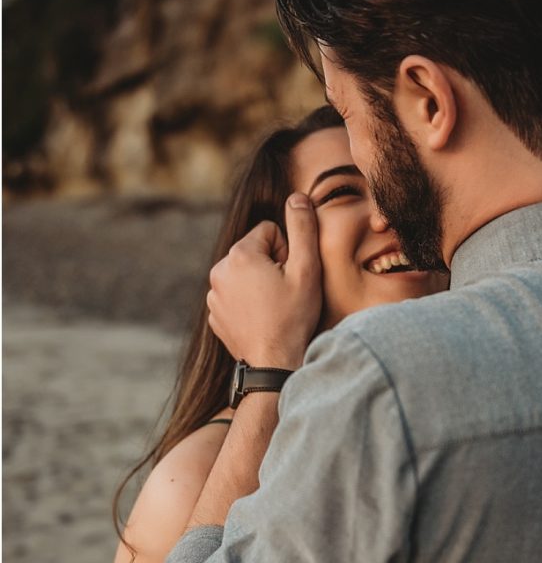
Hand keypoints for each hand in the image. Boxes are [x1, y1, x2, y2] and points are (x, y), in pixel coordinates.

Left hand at [207, 193, 321, 368]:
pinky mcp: (214, 315)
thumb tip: (297, 197)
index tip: (291, 276)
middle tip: (285, 294)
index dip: (288, 251)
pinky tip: (262, 319)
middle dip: (272, 266)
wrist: (273, 365)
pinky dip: (248, 303)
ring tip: (274, 308)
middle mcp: (219, 271)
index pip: (270, 232)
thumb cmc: (293, 317)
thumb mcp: (307, 269)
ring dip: (260, 284)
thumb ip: (303, 227)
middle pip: (254, 252)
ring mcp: (213, 295)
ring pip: (244, 274)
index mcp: (240, 254)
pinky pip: (234, 296)